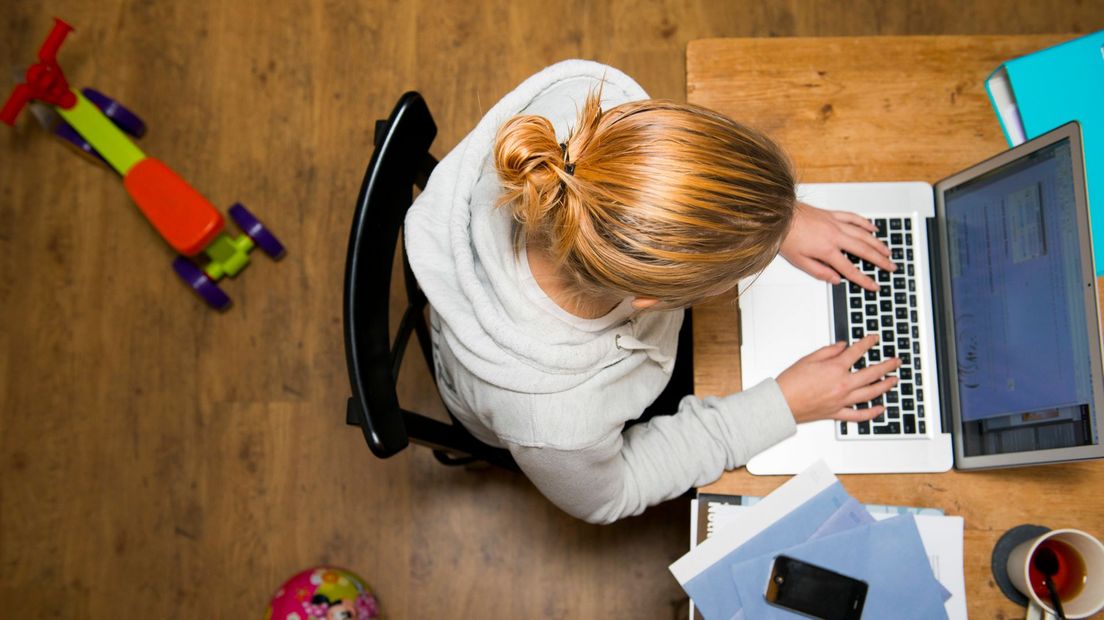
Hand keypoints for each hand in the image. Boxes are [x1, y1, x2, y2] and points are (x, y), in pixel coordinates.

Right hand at [776, 335, 899, 423]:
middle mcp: (842, 384)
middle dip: (887, 365)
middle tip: (896, 361)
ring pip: (871, 393)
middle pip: (872, 373)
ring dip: (886, 386)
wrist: (781, 404)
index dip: (868, 343)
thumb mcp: (808, 359)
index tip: (874, 339)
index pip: (858, 352)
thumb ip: (828, 351)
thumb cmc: (790, 383)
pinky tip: (880, 408)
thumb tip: (843, 346)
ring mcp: (842, 400)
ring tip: (894, 380)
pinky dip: (872, 413)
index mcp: (835, 368)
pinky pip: (859, 415)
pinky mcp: (837, 413)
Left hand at [780, 202, 895, 290]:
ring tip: (887, 251)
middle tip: (891, 267)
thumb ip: (819, 271)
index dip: (864, 279)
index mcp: (826, 250)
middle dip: (880, 260)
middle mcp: (834, 235)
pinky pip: (853, 218)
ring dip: (877, 243)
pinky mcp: (832, 214)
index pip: (850, 269)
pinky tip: (873, 229)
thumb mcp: (799, 261)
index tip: (874, 285)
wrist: (778, 215)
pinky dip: (865, 223)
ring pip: (863, 234)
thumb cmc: (785, 237)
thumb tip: (836, 280)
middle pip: (863, 250)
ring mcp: (835, 223)